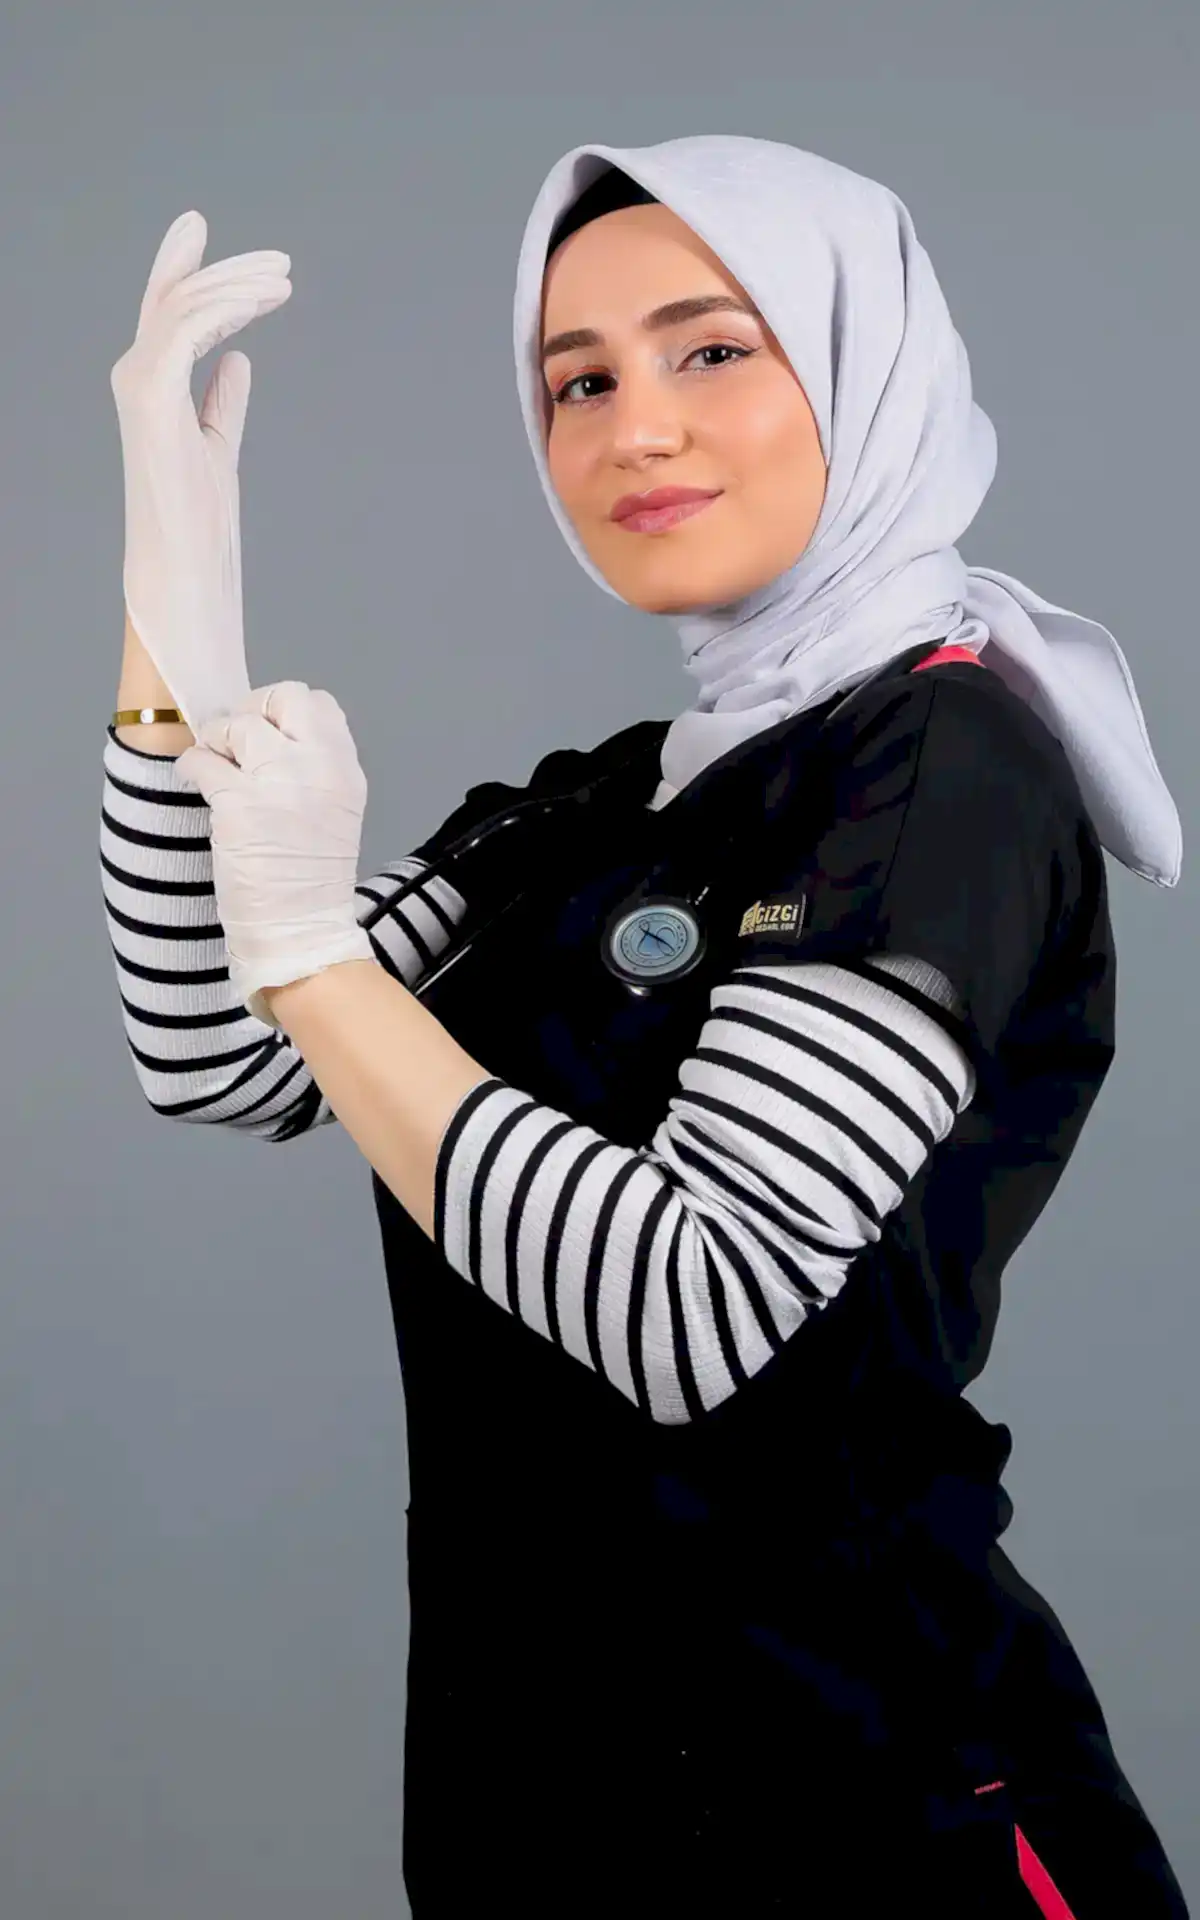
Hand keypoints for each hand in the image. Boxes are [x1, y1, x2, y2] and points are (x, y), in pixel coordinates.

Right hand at [111, 210, 291, 736]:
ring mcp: (139, 386)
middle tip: (282, 263)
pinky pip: (187, 329)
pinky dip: (227, 309)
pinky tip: (264, 307)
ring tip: (285, 282)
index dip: (207, 278)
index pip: (173, 315)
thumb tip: (239, 360)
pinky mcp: (151, 399)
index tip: (257, 265)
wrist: (184, 574)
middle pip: (176, 297)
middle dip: (225, 269)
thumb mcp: (219, 446)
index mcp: (152, 388)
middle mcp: (137, 378)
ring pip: (183, 305)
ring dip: (237, 286)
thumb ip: (223, 403)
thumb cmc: (199, 526)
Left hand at [176, 681, 375, 1028]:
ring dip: (216, 740)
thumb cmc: (311, 881)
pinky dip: (192, 766)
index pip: (318, 703)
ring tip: (213, 766)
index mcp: (345, 770)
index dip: (284, 711)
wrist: (300, 932)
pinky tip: (195, 781)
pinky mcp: (239, 805)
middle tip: (235, 742)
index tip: (267, 736)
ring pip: (236, 725)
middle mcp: (318, 767)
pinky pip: (203, 760)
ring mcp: (279, 783)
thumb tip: (268, 739)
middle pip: (280, 697)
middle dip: (250, 712)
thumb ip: (314, 770)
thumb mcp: (335, 812)